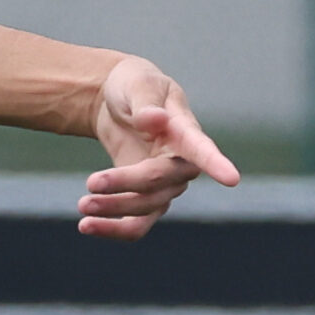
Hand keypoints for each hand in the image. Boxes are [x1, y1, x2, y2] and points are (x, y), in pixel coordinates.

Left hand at [80, 56, 238, 240]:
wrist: (118, 102)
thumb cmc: (135, 86)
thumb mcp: (137, 85)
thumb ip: (145, 104)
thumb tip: (156, 120)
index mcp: (185, 131)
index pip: (202, 149)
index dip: (216, 163)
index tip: (232, 179)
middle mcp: (180, 163)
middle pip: (159, 182)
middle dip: (125, 185)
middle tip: (90, 183)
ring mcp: (165, 184)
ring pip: (147, 207)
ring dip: (114, 209)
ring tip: (82, 206)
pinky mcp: (145, 198)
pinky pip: (136, 223)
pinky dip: (113, 229)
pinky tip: (86, 226)